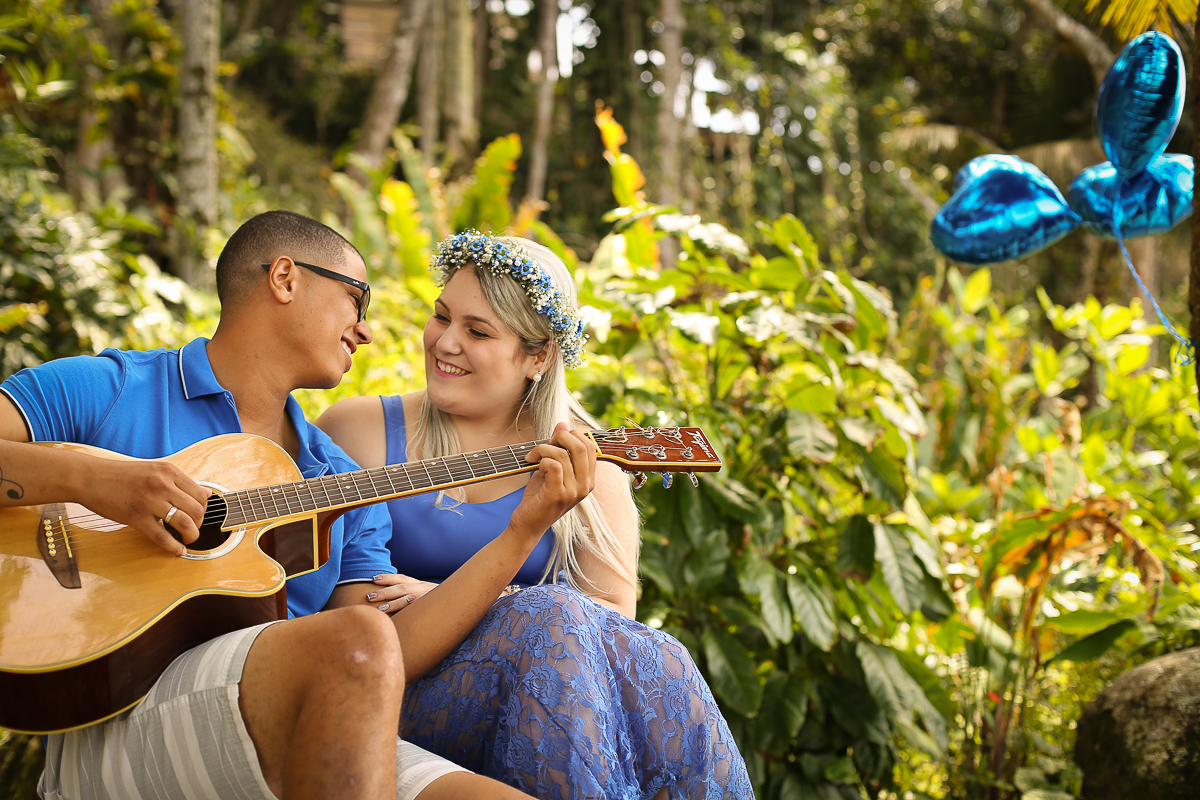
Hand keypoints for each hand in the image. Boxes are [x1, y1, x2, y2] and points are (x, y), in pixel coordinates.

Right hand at [81, 456, 210, 555]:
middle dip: (199, 524)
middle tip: (192, 529)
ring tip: (188, 539)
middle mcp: (163, 484)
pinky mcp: (136, 517)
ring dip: (191, 536)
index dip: (204, 509)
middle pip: (196, 510)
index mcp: (169, 471)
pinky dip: (173, 547)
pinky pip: (162, 536)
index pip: (200, 494)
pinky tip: (177, 550)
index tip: (198, 516)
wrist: (90, 477)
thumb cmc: (121, 475)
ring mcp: (150, 501)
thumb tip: (208, 492)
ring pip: (184, 523)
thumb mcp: (155, 470)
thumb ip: (180, 482)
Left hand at [364, 573, 436, 613]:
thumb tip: (393, 600)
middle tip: (369, 596)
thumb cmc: (439, 601)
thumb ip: (412, 595)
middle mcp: (423, 587)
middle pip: (401, 587)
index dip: (387, 578)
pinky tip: (404, 609)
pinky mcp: (434, 605)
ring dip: (393, 603)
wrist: (463, 599)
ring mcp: (428, 596)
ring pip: (409, 597)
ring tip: (380, 609)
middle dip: (384, 591)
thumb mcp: (425, 594)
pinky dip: (412, 606)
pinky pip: (421, 606)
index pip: (401, 578)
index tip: (374, 579)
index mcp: (419, 584)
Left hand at [509, 424, 595, 541]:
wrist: (528, 524)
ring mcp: (573, 491)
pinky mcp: (558, 494)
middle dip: (560, 437)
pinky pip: (553, 465)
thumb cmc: (539, 497)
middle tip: (545, 445)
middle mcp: (585, 486)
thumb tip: (562, 424)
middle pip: (581, 446)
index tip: (555, 441)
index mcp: (588, 479)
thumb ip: (559, 448)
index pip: (590, 446)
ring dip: (542, 449)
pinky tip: (534, 467)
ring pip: (563, 454)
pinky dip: (541, 460)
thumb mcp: (551, 469)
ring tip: (533, 457)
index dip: (572, 435)